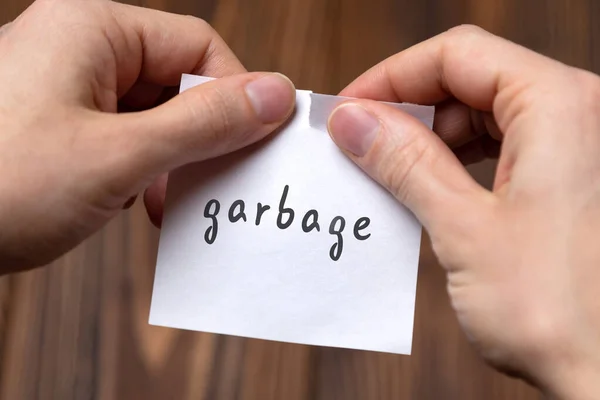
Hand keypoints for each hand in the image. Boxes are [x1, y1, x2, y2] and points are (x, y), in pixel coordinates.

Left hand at [0, 0, 294, 271]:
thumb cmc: (0, 186)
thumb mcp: (120, 156)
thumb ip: (204, 123)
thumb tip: (276, 95)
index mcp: (93, 28)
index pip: (197, 47)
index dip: (236, 94)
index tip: (258, 142)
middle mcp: (81, 48)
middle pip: (177, 82)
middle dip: (202, 138)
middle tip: (214, 183)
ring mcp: (67, 87)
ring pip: (155, 115)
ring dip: (173, 161)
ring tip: (165, 202)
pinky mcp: (60, 123)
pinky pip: (127, 136)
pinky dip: (145, 170)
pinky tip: (139, 204)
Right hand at [328, 26, 599, 398]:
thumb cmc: (563, 314)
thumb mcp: (464, 228)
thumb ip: (405, 163)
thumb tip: (353, 122)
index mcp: (562, 106)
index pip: (458, 55)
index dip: (392, 77)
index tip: (349, 111)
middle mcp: (580, 114)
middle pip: (472, 81)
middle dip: (408, 109)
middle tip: (359, 145)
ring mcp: (579, 147)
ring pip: (486, 116)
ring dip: (430, 140)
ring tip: (386, 173)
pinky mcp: (572, 180)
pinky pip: (503, 150)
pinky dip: (459, 164)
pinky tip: (428, 191)